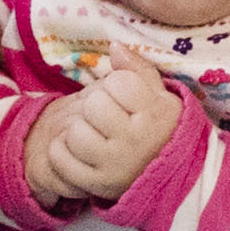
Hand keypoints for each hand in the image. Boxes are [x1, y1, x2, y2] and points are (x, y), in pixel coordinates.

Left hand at [28, 50, 184, 206]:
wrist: (169, 175)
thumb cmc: (160, 127)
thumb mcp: (159, 95)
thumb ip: (137, 68)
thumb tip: (114, 46)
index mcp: (155, 117)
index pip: (118, 83)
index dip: (118, 84)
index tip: (128, 97)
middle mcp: (135, 144)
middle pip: (94, 106)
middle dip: (98, 104)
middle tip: (110, 115)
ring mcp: (114, 167)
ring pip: (76, 133)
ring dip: (80, 128)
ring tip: (95, 133)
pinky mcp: (95, 185)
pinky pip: (60, 158)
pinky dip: (62, 149)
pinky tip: (78, 148)